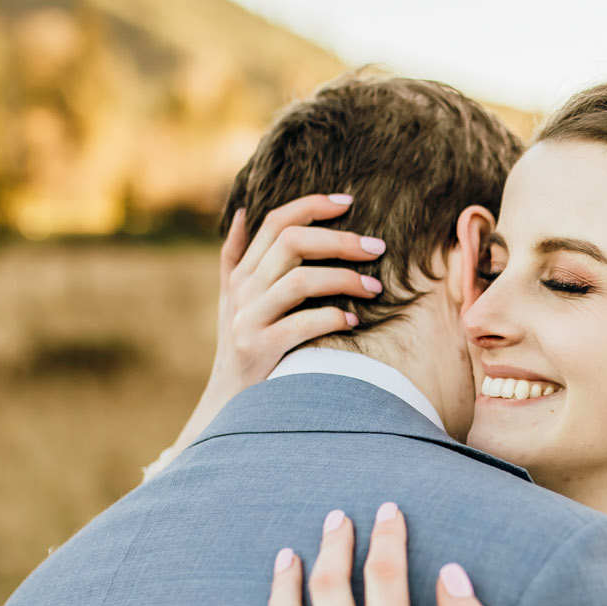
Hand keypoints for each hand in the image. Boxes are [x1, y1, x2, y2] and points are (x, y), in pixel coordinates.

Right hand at [211, 194, 386, 392]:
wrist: (229, 403)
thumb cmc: (244, 347)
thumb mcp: (230, 300)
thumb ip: (234, 256)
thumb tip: (240, 211)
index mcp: (242, 272)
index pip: (276, 222)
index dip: (312, 205)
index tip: (349, 202)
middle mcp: (242, 290)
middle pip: (292, 243)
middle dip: (340, 240)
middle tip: (377, 249)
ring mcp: (248, 318)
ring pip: (300, 281)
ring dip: (344, 279)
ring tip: (374, 289)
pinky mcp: (259, 348)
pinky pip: (302, 324)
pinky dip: (332, 318)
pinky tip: (353, 322)